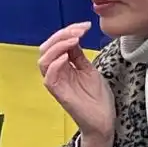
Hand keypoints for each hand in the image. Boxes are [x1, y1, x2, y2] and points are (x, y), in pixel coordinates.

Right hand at [37, 22, 112, 146]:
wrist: (104, 120)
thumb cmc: (96, 97)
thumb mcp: (88, 69)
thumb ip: (78, 55)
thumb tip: (74, 37)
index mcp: (63, 66)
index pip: (56, 43)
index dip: (68, 31)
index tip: (85, 26)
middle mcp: (56, 73)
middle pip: (46, 49)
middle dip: (61, 35)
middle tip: (79, 32)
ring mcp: (57, 83)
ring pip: (43, 61)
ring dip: (58, 47)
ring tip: (74, 41)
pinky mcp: (59, 94)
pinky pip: (49, 77)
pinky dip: (55, 64)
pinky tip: (67, 57)